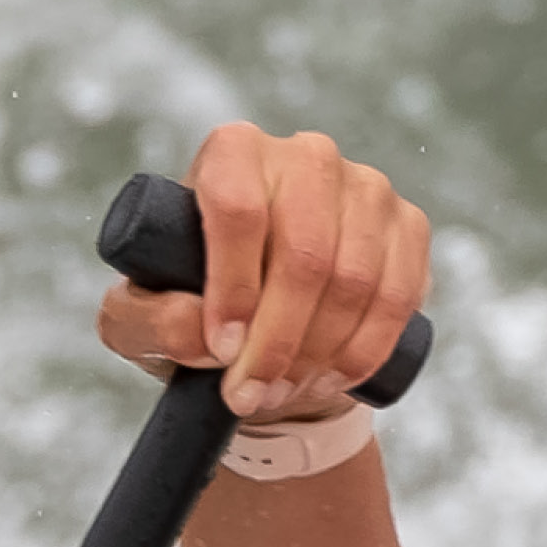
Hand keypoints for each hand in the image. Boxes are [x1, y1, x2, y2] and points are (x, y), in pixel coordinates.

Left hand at [96, 121, 433, 420]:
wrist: (268, 325)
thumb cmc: (194, 312)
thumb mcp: (140, 321)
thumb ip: (149, 321)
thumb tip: (204, 333)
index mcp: (233, 153)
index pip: (238, 207)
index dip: (233, 288)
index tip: (223, 352)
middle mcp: (305, 155)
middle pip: (304, 253)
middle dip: (278, 341)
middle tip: (251, 394)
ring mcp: (365, 186)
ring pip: (355, 280)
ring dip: (320, 354)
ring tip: (284, 391)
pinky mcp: (407, 225)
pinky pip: (399, 295)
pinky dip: (365, 350)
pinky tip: (332, 377)